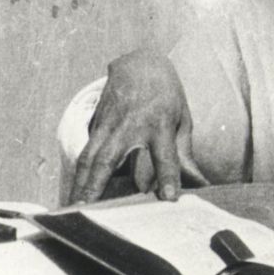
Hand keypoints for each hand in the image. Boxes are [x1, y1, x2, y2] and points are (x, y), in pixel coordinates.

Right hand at [70, 50, 191, 203]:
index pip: (164, 155)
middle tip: (89, 211)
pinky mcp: (96, 125)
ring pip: (89, 157)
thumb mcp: (182, 118)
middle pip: (109, 158)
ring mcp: (108, 125)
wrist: (140, 63)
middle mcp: (129, 125)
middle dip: (97, 185)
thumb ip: (185, 154)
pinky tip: (75, 193)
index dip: (168, 176)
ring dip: (80, 184)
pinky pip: (86, 152)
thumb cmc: (165, 94)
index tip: (169, 199)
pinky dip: (80, 174)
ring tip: (73, 209)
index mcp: (159, 123)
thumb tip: (200, 184)